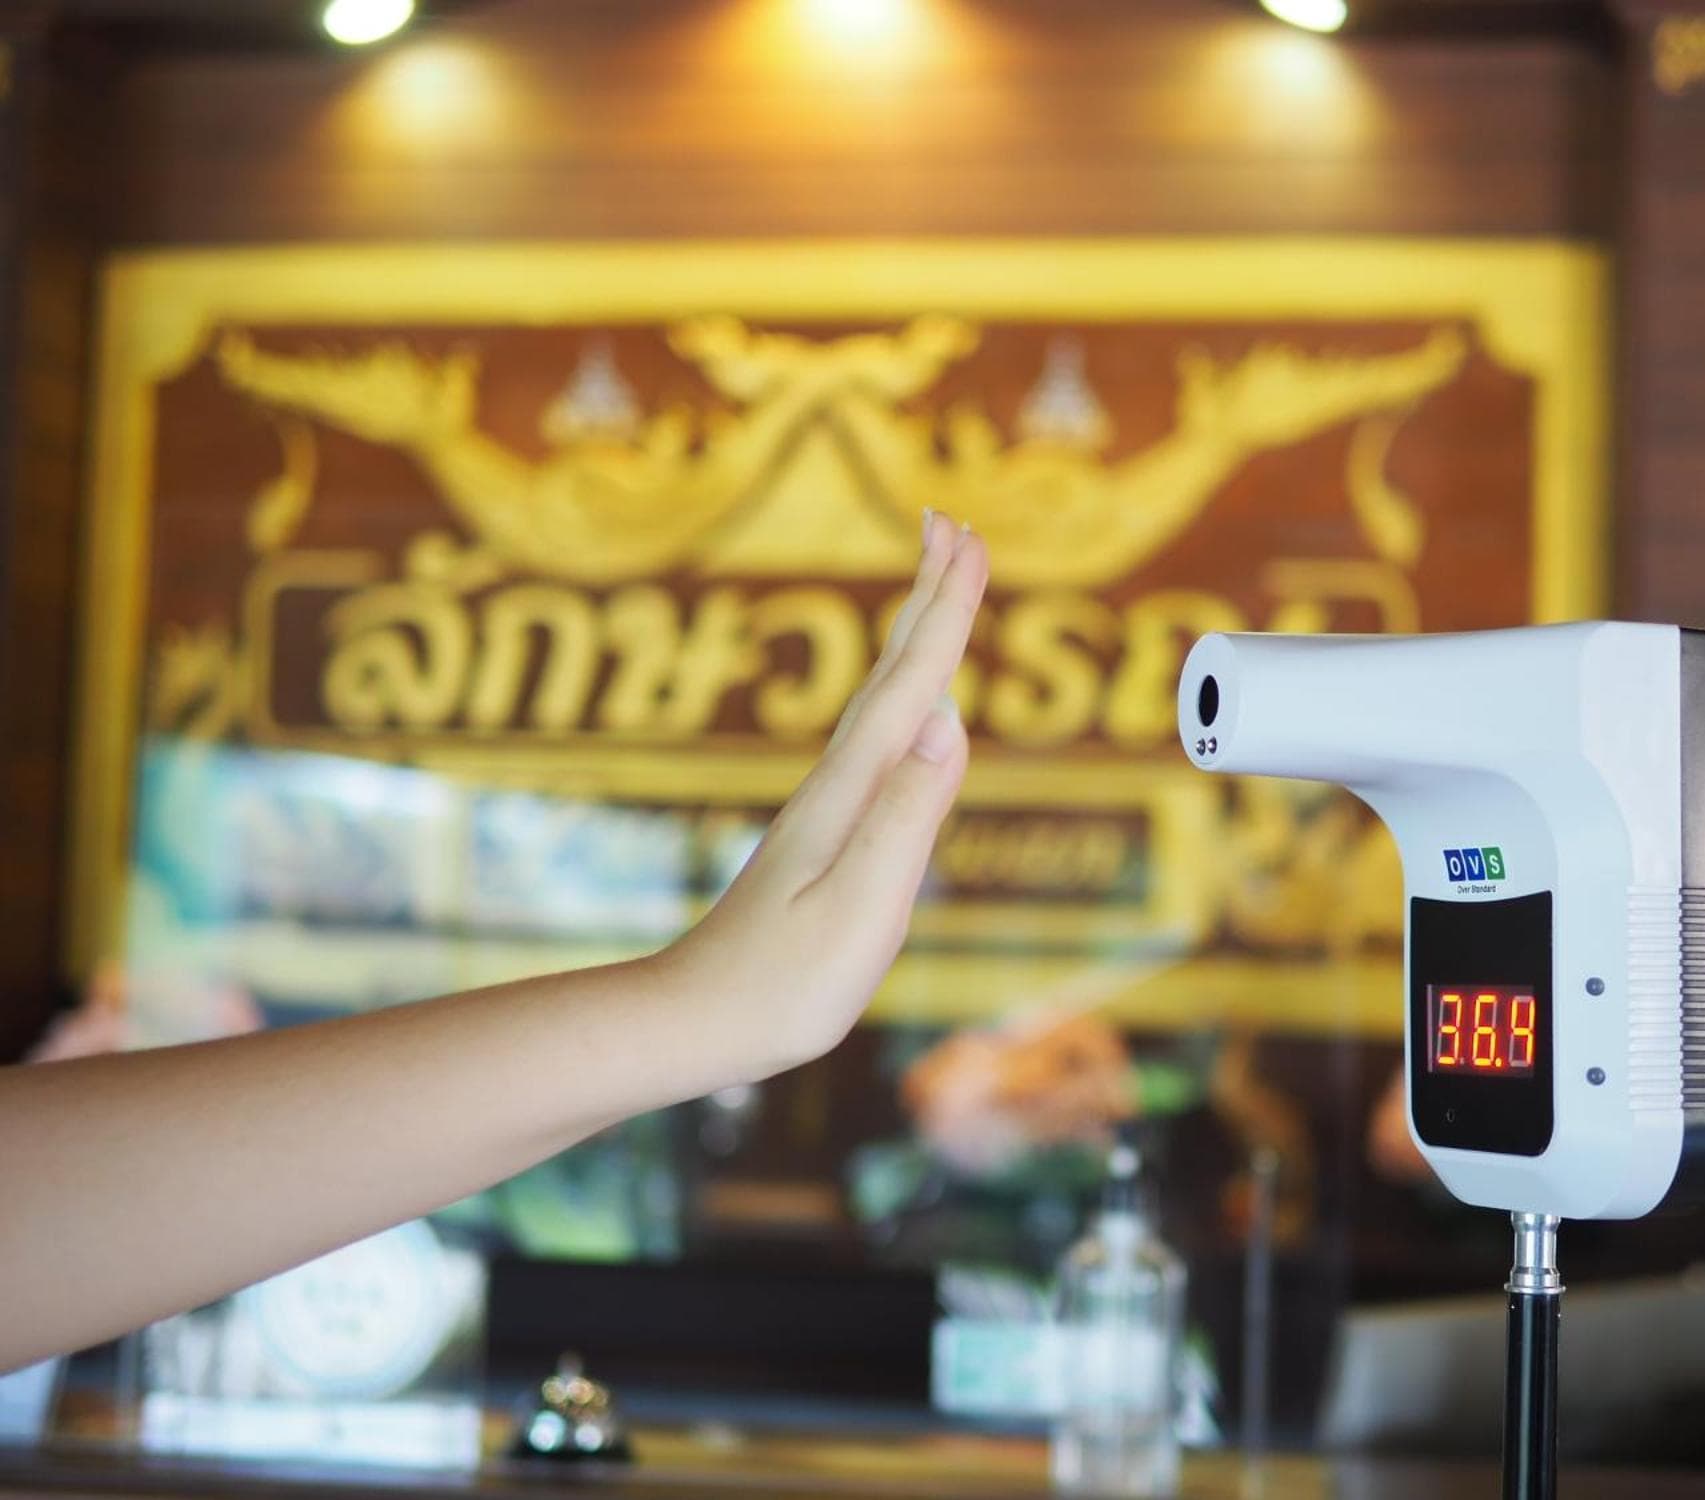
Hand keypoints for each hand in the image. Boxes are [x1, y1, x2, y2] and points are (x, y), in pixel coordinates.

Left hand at [660, 512, 988, 1076]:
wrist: (695, 1023)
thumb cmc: (781, 985)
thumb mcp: (859, 910)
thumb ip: (905, 818)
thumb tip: (951, 721)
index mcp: (850, 794)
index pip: (912, 687)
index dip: (946, 613)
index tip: (970, 540)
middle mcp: (838, 786)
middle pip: (893, 674)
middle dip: (929, 598)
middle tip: (954, 522)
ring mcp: (829, 808)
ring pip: (883, 702)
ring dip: (916, 639)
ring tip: (940, 588)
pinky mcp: (827, 835)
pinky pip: (878, 741)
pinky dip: (903, 699)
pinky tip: (912, 708)